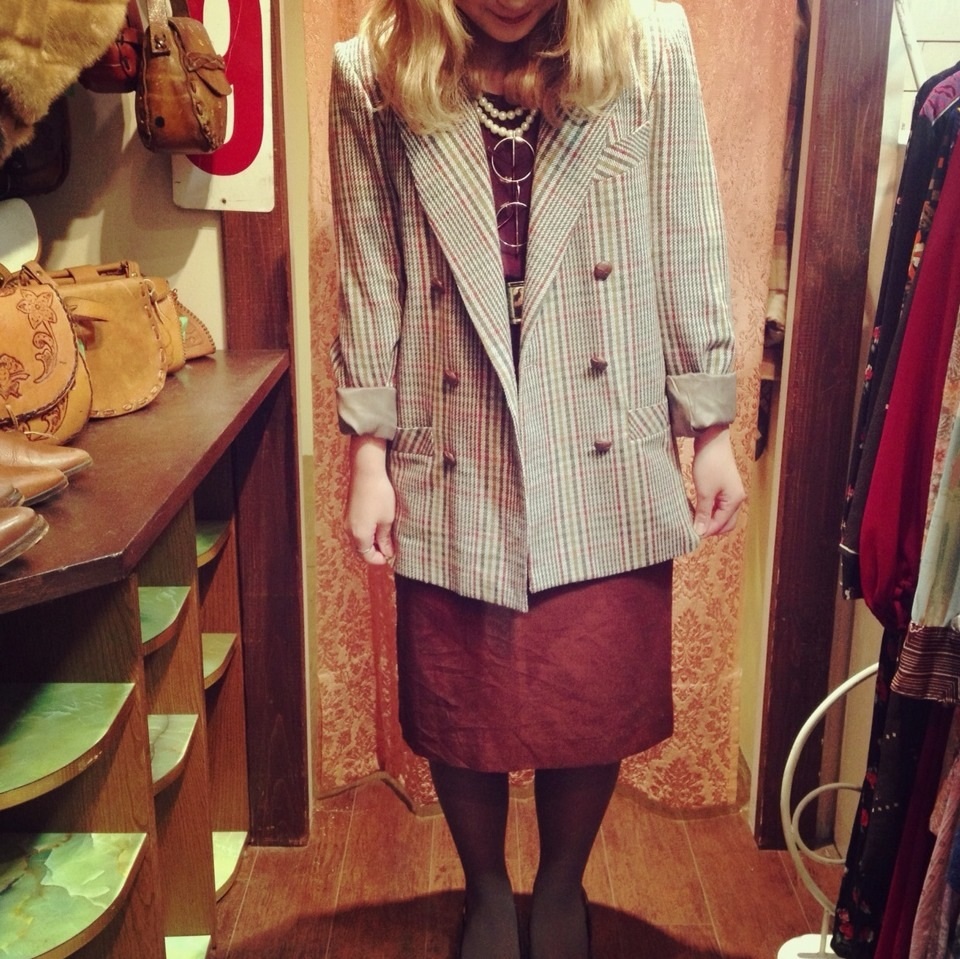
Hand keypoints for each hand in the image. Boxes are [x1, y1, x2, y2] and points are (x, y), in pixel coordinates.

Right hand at [347, 435, 395, 564]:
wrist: (366, 470)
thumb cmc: (380, 494)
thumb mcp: (387, 519)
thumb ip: (385, 539)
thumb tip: (387, 553)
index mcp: (359, 535)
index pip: (368, 557)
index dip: (380, 559)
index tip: (392, 556)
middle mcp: (349, 530)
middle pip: (361, 550)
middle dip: (375, 552)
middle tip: (392, 548)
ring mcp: (347, 521)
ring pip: (359, 540)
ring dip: (371, 542)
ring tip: (387, 537)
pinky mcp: (349, 513)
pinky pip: (357, 530)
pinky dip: (367, 533)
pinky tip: (379, 526)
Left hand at [691, 426, 744, 537]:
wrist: (712, 439)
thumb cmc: (710, 463)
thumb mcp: (704, 491)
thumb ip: (703, 512)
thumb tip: (700, 531)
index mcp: (734, 501)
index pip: (721, 525)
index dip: (706, 531)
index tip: (690, 533)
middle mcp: (736, 498)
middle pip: (725, 523)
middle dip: (710, 527)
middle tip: (692, 527)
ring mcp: (731, 492)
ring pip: (721, 514)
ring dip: (709, 518)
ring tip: (692, 518)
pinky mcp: (724, 486)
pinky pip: (718, 504)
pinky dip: (708, 509)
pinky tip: (696, 508)